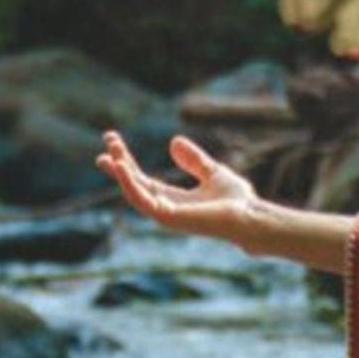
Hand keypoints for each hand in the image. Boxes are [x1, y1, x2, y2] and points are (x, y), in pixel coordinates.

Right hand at [97, 130, 268, 252]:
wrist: (250, 216)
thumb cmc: (237, 201)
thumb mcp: (212, 172)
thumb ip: (194, 160)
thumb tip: (173, 142)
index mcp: (174, 199)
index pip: (143, 180)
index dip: (127, 162)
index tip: (113, 142)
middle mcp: (167, 208)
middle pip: (134, 184)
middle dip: (119, 163)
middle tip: (108, 139)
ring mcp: (167, 215)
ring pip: (134, 193)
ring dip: (121, 172)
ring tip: (111, 152)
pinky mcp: (169, 218)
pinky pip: (142, 200)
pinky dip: (129, 184)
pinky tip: (121, 166)